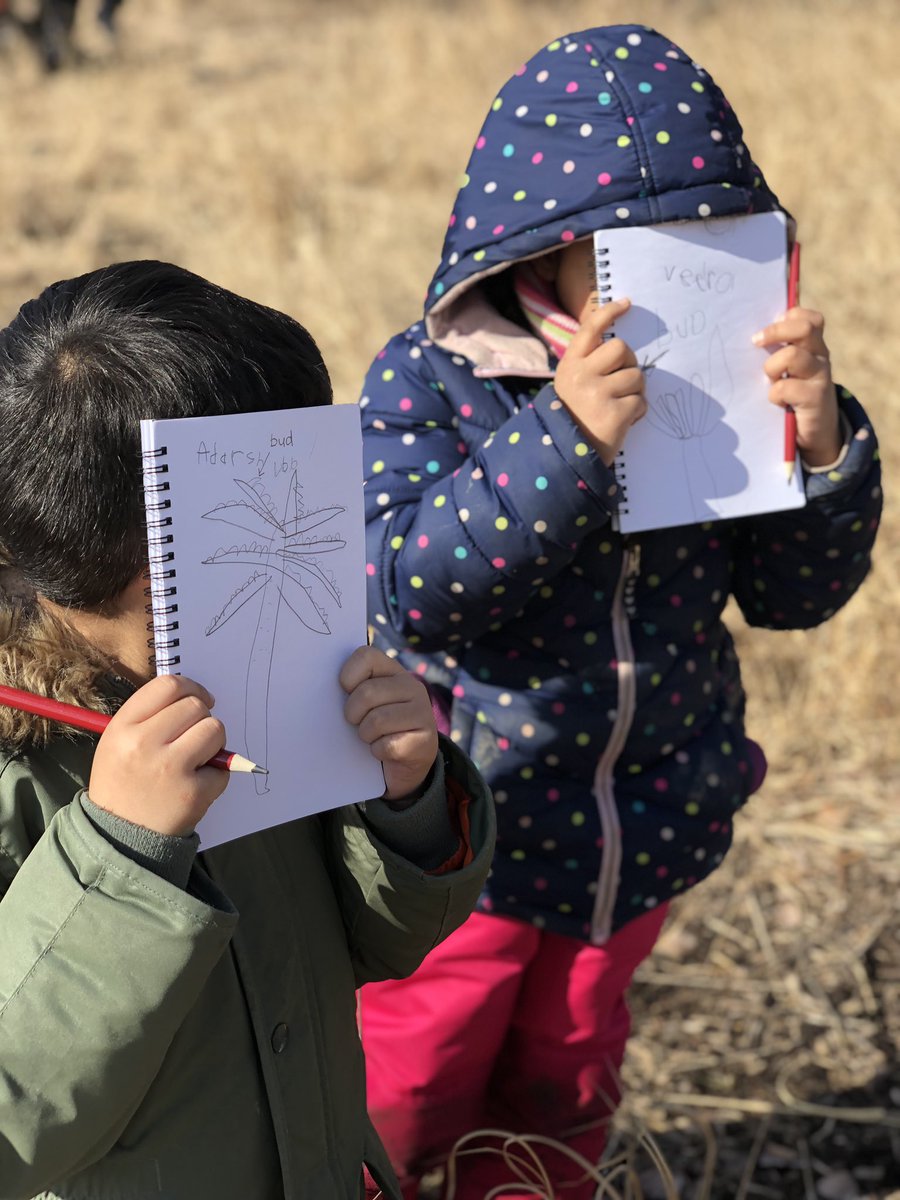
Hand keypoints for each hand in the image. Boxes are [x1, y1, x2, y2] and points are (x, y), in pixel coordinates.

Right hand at [88, 675, 228, 836]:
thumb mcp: (118, 743)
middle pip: (195, 706)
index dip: (191, 687)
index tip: (199, 698)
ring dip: (214, 742)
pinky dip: (216, 775)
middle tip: (194, 737)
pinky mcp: (194, 792)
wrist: (118, 837)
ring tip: (198, 759)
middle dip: (202, 718)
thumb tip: (194, 696)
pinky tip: (196, 785)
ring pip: (215, 729)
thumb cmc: (123, 784)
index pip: (167, 686)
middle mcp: (144, 743)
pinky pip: (223, 767)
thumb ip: (150, 717)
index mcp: (122, 728)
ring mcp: (170, 768)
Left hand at [340, 646, 438, 802]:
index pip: (366, 656)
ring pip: (376, 721)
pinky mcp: (424, 741)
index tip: (346, 692)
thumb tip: (323, 689)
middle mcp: (413, 687)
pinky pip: (387, 745)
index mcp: (394, 671)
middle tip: (357, 722)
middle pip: (366, 693)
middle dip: (353, 714)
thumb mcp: (367, 702)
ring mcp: (422, 713)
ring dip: (365, 735)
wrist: (407, 763)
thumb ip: (354, 688)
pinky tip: (384, 750)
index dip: (348, 676)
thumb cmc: (377, 728)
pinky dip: (377, 751)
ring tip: (372, 736)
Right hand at [553, 296, 646, 464]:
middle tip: (623, 381)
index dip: (608, 313)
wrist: (566, 456)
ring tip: (620, 406)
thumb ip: (589, 364)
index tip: (626, 303)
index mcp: (570, 365)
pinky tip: (624, 421)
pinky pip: (640, 402)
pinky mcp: (614, 414)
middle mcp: (581, 375)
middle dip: (629, 363)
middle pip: (622, 349)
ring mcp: (597, 394)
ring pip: (636, 376)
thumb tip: (620, 347)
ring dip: (635, 392)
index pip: (590, 329)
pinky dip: (638, 412)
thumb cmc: (575, 416)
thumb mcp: (571, 384)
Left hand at [753, 307, 840, 466]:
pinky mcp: (815, 398)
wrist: (814, 433)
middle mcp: (820, 356)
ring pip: (792, 355)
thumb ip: (778, 351)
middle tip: (756, 343)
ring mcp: (820, 376)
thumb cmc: (793, 396)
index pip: (808, 318)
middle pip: (805, 328)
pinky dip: (775, 395)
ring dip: (772, 367)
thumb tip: (752, 335)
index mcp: (813, 345)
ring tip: (770, 380)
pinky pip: (786, 387)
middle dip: (775, 332)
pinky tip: (777, 402)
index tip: (765, 332)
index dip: (787, 317)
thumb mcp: (787, 370)